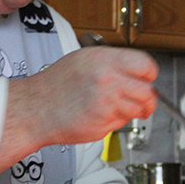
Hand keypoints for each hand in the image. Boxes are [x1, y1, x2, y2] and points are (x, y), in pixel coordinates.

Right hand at [0, 47, 157, 173]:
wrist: (35, 109)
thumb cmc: (55, 86)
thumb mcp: (84, 60)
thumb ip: (112, 64)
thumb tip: (137, 72)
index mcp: (104, 60)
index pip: (145, 65)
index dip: (149, 75)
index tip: (147, 80)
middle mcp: (108, 79)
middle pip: (148, 91)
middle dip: (146, 99)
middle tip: (140, 100)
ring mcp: (107, 102)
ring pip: (138, 109)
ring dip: (131, 111)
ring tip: (113, 107)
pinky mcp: (103, 123)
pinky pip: (122, 123)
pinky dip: (116, 122)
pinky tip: (100, 115)